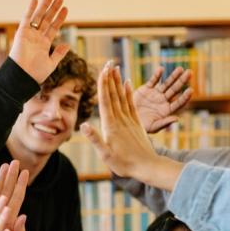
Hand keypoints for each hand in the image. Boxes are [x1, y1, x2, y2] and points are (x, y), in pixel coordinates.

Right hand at [9, 0, 69, 83]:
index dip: (59, 18)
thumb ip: (58, 54)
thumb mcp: (51, 64)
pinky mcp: (21, 33)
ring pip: (38, 17)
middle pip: (47, 19)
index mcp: (44, 44)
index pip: (53, 28)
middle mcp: (37, 37)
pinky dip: (30, 8)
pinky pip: (27, 18)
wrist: (22, 76)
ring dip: (44, 6)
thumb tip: (67, 44)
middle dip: (54, 9)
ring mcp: (29, 34)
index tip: (66, 9)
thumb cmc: (35, 73)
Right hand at [81, 61, 158, 177]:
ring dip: (118, 82)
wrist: (147, 167)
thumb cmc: (124, 164)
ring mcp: (129, 120)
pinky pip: (131, 104)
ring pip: (122, 97)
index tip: (102, 71)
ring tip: (115, 68)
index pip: (105, 101)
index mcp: (111, 126)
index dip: (103, 85)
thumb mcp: (105, 155)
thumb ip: (95, 139)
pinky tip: (128, 83)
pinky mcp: (136, 123)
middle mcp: (120, 119)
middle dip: (110, 79)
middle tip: (108, 63)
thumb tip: (82, 125)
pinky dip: (129, 92)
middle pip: (113, 95)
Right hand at [133, 66, 192, 132]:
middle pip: (175, 90)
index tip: (191, 90)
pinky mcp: (146, 89)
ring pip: (166, 84)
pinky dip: (157, 75)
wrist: (126, 119)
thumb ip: (164, 123)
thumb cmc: (141, 127)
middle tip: (189, 72)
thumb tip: (177, 119)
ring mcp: (155, 94)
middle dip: (182, 81)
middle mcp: (163, 101)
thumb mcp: (153, 127)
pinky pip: (153, 80)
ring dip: (173, 76)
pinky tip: (161, 69)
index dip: (185, 97)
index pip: (178, 103)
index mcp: (166, 110)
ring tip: (180, 68)